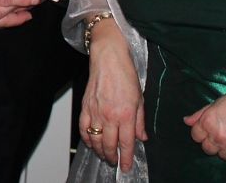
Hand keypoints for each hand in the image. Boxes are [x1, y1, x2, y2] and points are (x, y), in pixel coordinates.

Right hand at [79, 19, 145, 171]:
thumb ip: (140, 120)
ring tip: (104, 155)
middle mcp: (110, 116)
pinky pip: (83, 128)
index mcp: (126, 115)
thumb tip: (142, 136)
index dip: (126, 158)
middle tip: (115, 162)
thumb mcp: (140, 98)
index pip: (127, 143)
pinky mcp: (85, 106)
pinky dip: (86, 138)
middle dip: (112, 157)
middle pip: (109, 145)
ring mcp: (95, 112)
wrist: (108, 57)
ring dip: (99, 151)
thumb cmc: (125, 74)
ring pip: (95, 140)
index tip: (126, 167)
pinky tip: (90, 142)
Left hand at [184, 80, 225, 163]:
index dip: (202, 132)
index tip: (210, 128)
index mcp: (209, 123)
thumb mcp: (218, 103)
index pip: (196, 136)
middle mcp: (219, 137)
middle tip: (224, 132)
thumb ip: (200, 114)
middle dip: (212, 142)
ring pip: (223, 156)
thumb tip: (186, 121)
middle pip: (207, 149)